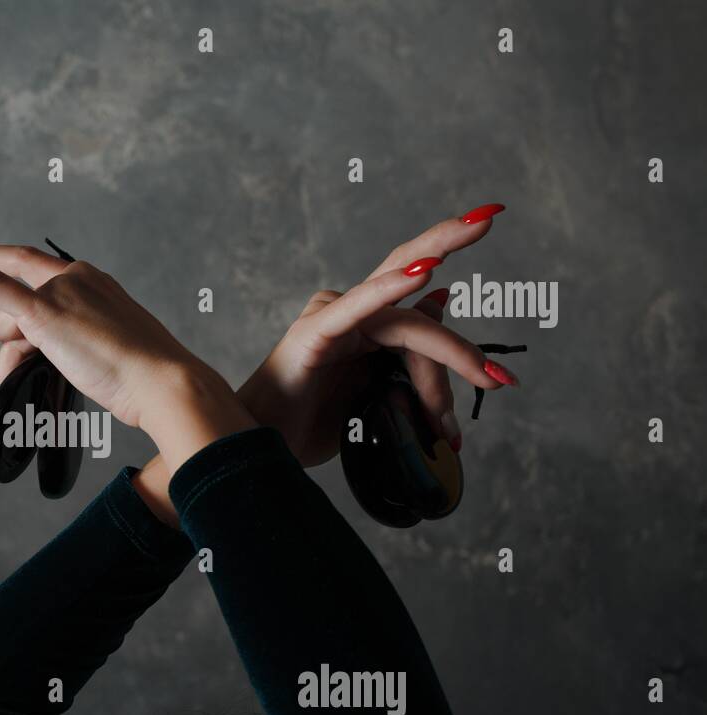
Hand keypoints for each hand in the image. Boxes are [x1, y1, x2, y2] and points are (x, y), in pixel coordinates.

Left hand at [0, 229, 255, 472]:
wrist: (165, 381)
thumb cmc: (152, 382)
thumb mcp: (122, 361)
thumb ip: (98, 355)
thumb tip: (95, 374)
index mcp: (95, 284)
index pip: (42, 291)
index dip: (15, 296)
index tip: (2, 306)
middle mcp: (75, 278)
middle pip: (12, 300)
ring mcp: (58, 292)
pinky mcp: (43, 312)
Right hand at [240, 209, 518, 466]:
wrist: (262, 450)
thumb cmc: (310, 424)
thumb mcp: (378, 392)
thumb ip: (408, 352)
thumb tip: (439, 298)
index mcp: (363, 326)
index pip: (422, 321)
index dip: (462, 348)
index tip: (500, 382)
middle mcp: (348, 313)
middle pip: (407, 267)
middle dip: (451, 237)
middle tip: (493, 215)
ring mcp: (331, 320)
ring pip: (404, 320)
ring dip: (450, 350)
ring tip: (487, 376)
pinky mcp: (316, 333)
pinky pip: (360, 307)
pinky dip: (390, 288)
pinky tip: (424, 271)